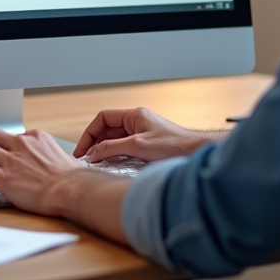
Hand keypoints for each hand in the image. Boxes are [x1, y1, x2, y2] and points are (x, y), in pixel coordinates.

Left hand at [0, 129, 87, 216]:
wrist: (71, 190)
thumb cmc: (71, 179)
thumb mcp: (61, 156)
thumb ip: (47, 154)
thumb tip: (46, 162)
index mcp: (36, 137)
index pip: (13, 136)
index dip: (6, 147)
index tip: (5, 155)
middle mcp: (21, 144)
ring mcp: (10, 159)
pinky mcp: (2, 177)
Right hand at [73, 107, 225, 162]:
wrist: (196, 152)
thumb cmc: (174, 145)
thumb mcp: (138, 146)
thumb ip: (112, 148)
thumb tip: (92, 153)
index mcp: (134, 115)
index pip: (103, 118)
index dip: (89, 133)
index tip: (82, 149)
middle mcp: (137, 121)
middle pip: (108, 129)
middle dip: (95, 143)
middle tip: (86, 159)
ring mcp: (143, 132)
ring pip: (116, 139)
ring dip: (105, 150)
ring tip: (96, 164)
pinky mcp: (148, 144)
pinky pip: (125, 146)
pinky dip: (116, 154)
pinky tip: (113, 165)